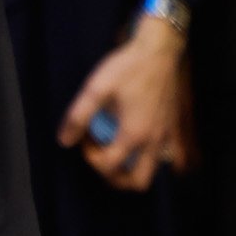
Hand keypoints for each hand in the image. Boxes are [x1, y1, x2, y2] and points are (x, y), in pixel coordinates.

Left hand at [58, 14, 192, 190]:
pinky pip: (161, 158)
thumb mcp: (95, 88)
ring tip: (114, 147)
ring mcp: (166, 138)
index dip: (90, 159)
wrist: (159, 52)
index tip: (85, 138)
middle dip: (114, 177)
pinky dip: (145, 159)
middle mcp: (154, 143)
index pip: (110, 167)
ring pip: (151, 173)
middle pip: (136, 183)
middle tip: (100, 154)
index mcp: (134, 134)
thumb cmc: (126, 68)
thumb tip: (64, 142)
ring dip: (130, 170)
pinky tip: (131, 139)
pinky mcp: (171, 129)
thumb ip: (78, 117)